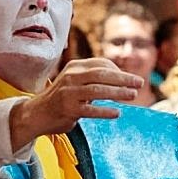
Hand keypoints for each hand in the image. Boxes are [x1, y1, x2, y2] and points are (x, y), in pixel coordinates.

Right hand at [8, 58, 138, 149]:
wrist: (37, 113)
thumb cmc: (62, 98)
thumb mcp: (76, 82)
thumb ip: (94, 78)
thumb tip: (123, 78)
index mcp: (75, 67)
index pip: (101, 64)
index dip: (119, 71)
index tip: (132, 80)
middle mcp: (71, 77)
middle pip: (102, 74)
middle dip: (124, 78)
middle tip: (140, 83)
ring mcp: (68, 93)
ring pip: (97, 90)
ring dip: (118, 92)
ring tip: (133, 95)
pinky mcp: (67, 109)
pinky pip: (89, 110)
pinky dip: (104, 111)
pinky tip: (117, 113)